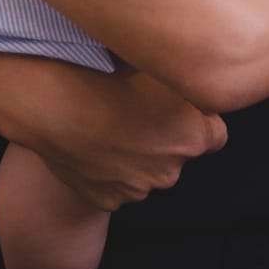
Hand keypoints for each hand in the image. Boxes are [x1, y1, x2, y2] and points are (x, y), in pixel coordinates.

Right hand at [26, 65, 227, 211]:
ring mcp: (138, 190)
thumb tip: (197, 70)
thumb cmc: (105, 75)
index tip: (181, 107)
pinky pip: (117, 187)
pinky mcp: (108, 201)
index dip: (199, 120)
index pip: (216, 135)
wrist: (53, 103)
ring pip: (146, 173)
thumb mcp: (158, 67)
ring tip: (109, 127)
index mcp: (194, 137)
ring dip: (137, 157)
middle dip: (167, 139)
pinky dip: (110, 172)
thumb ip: (184, 80)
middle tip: (138, 112)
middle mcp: (171, 170)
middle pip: (179, 155)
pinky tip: (93, 146)